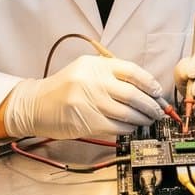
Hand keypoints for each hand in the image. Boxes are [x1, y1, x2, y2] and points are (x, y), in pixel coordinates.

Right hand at [0, 54, 164, 138]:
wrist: (36, 105)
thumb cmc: (65, 88)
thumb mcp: (85, 71)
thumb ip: (111, 75)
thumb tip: (145, 89)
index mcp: (95, 65)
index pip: (131, 71)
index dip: (149, 83)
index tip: (158, 92)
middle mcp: (92, 81)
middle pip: (132, 94)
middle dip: (150, 105)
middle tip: (157, 111)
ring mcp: (88, 102)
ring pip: (126, 113)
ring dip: (142, 119)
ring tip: (147, 120)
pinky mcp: (86, 122)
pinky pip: (116, 127)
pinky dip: (128, 129)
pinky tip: (131, 128)